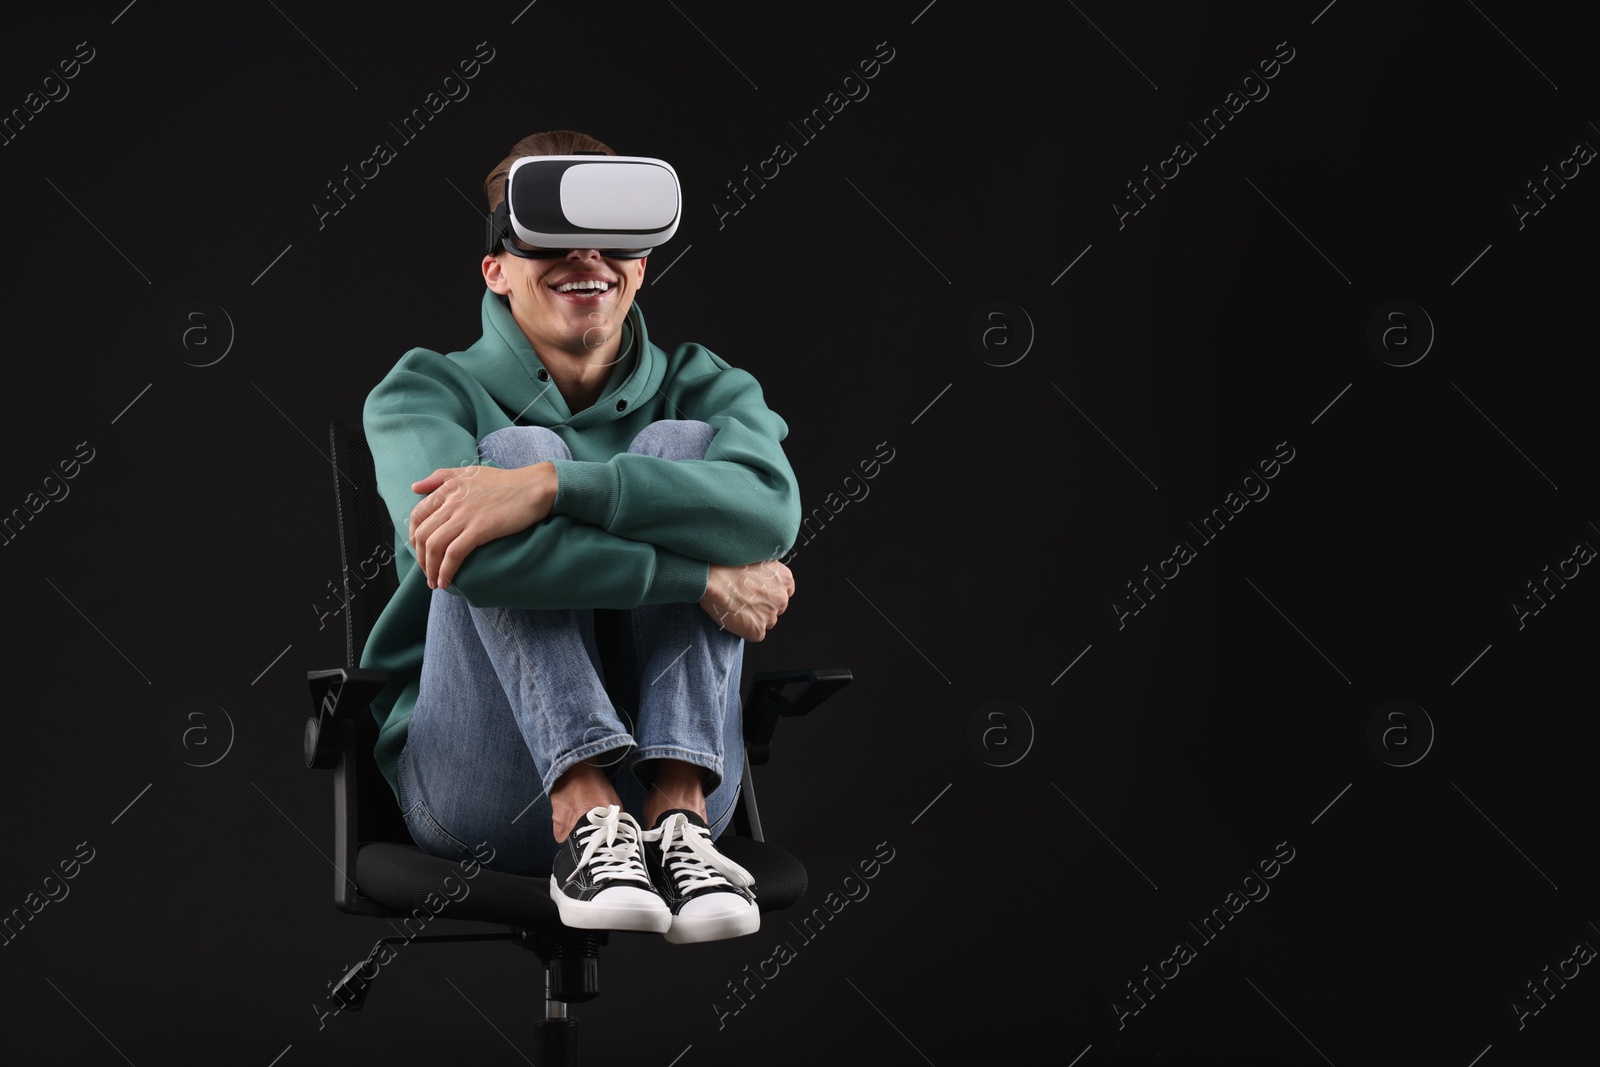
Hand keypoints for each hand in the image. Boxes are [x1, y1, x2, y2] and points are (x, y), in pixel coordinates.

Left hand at [408, 463, 556, 589]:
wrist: (534, 487)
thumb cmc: (506, 481)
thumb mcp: (469, 472)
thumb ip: (440, 477)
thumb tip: (414, 487)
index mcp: (447, 488)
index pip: (417, 515)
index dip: (414, 537)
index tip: (420, 551)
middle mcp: (451, 502)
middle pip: (423, 535)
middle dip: (420, 559)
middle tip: (428, 572)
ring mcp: (465, 516)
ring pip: (434, 547)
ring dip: (430, 569)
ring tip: (435, 582)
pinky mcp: (480, 529)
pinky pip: (453, 554)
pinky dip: (446, 571)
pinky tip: (446, 581)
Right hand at [699, 559, 794, 641]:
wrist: (713, 578)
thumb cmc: (728, 565)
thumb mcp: (756, 559)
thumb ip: (766, 571)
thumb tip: (762, 579)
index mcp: (784, 579)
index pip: (785, 592)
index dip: (770, 593)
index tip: (757, 592)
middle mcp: (782, 598)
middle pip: (776, 608)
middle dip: (763, 606)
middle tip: (744, 601)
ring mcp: (770, 615)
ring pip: (767, 622)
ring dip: (755, 618)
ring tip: (737, 608)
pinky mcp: (757, 630)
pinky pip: (755, 634)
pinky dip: (745, 630)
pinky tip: (734, 618)